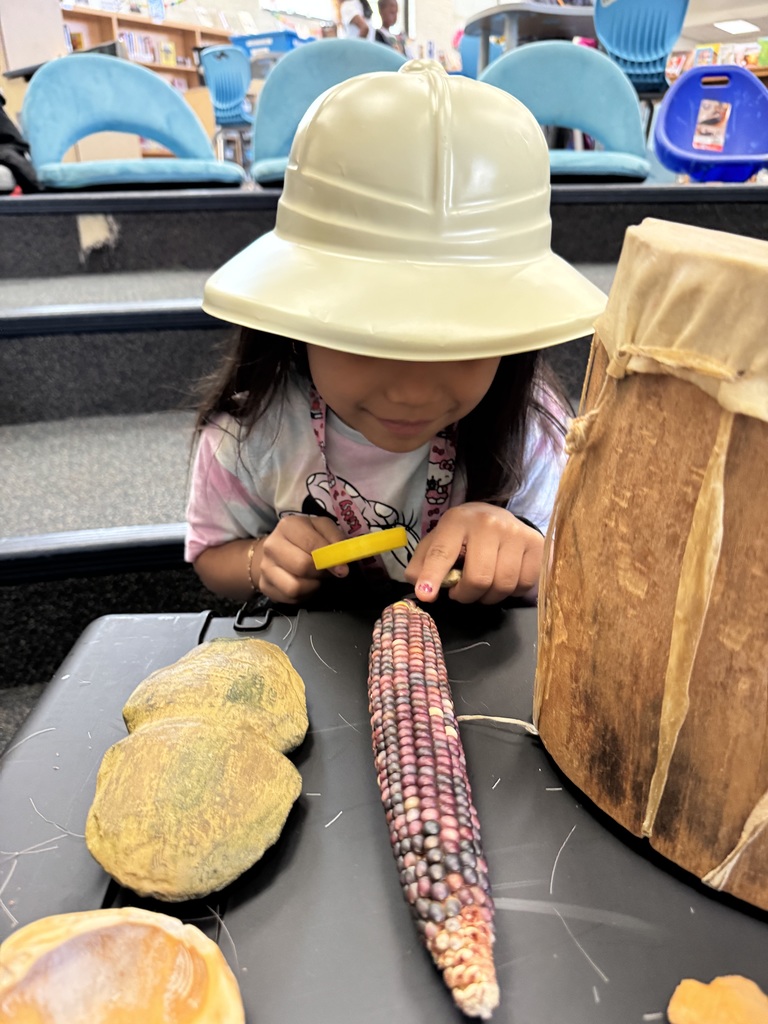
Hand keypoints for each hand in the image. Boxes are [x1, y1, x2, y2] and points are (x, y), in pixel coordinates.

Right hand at [256, 515, 347, 603]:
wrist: (278, 549)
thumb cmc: (306, 538)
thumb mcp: (323, 529)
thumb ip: (337, 540)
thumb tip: (342, 563)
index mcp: (288, 525)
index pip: (312, 544)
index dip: (330, 558)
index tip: (343, 569)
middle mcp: (272, 545)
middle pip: (302, 566)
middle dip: (321, 572)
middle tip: (326, 571)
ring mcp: (265, 567)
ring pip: (295, 587)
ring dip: (312, 585)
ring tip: (315, 577)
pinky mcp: (265, 585)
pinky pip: (290, 598)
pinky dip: (303, 595)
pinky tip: (305, 584)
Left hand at [404, 503, 543, 604]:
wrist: (498, 516)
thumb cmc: (463, 534)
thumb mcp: (438, 541)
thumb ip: (423, 563)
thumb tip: (419, 587)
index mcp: (457, 521)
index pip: (442, 553)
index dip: (433, 576)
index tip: (426, 594)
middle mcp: (488, 524)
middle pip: (478, 578)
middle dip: (466, 596)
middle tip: (461, 593)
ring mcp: (515, 533)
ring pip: (503, 585)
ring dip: (488, 597)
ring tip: (481, 587)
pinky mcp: (536, 544)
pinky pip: (523, 584)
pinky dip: (511, 592)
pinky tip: (502, 580)